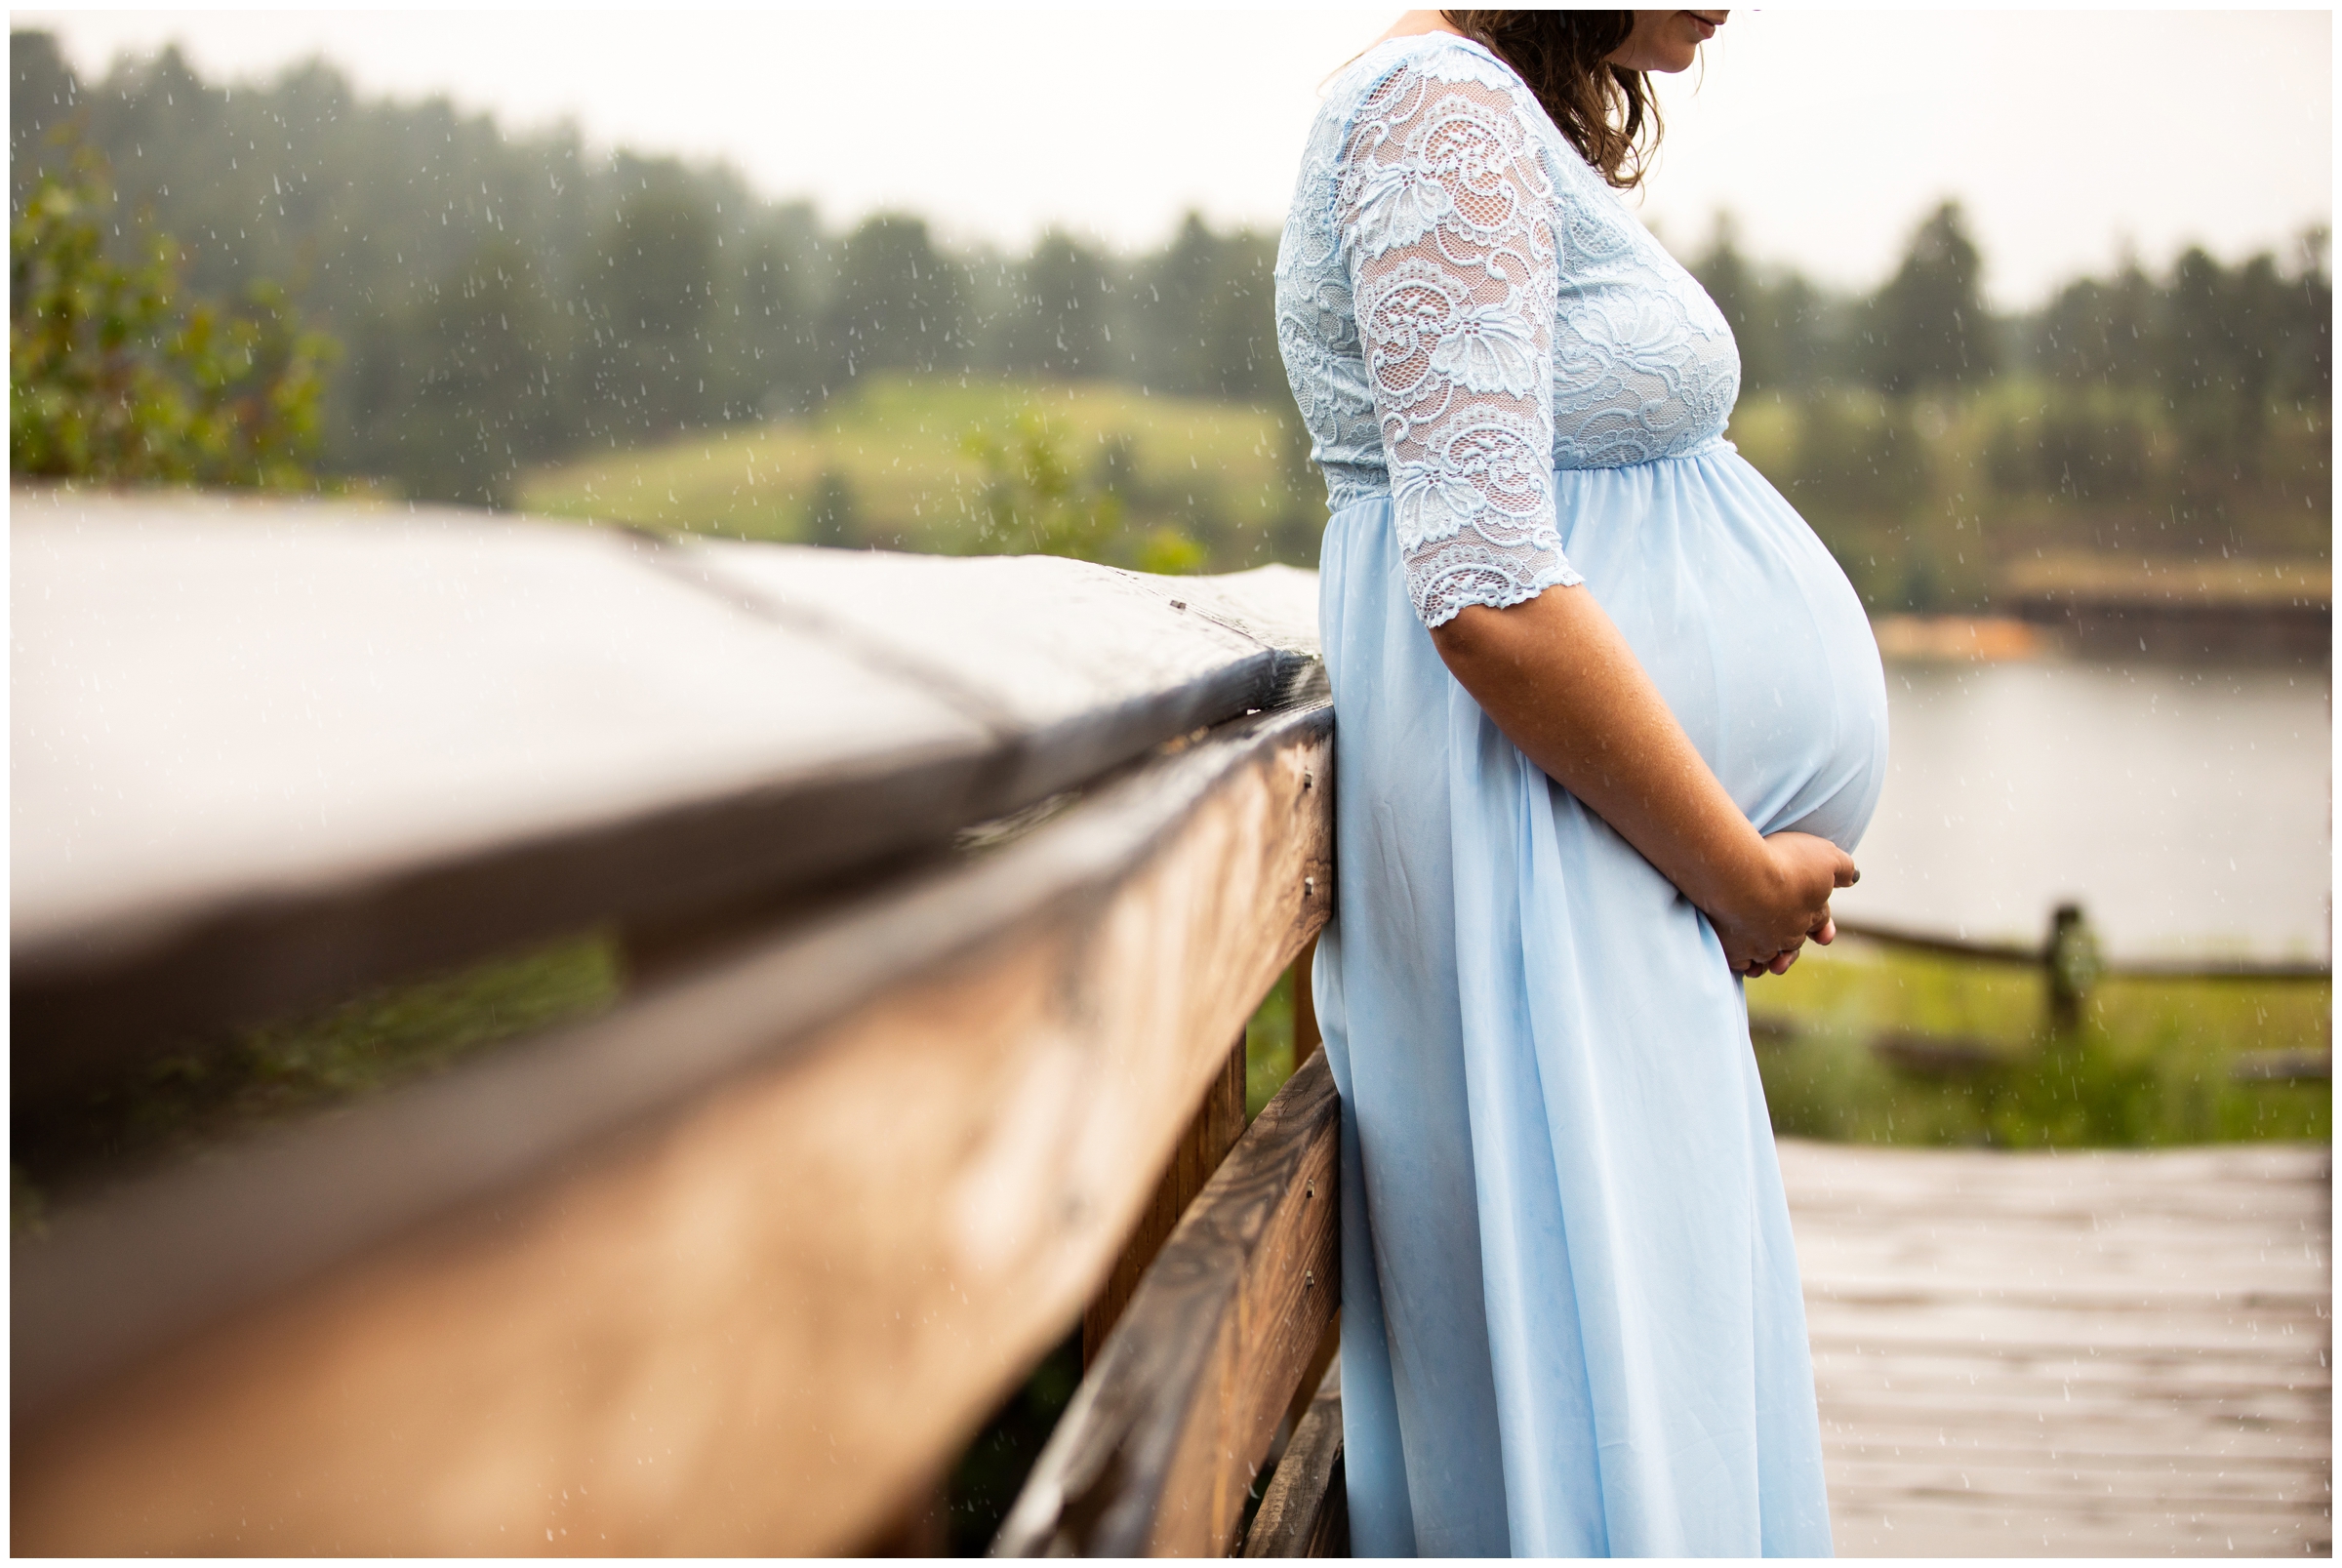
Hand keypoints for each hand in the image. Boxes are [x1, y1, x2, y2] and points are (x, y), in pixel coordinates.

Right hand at [1707, 831, 1855, 978]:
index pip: (1819, 921)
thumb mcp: (1824, 856)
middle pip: (1794, 942)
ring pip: (1769, 957)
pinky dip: (1745, 964)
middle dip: (1793, 945)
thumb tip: (1854, 878)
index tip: (1823, 936)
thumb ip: (1842, 867)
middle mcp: (1789, 934)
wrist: (1742, 876)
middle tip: (1790, 950)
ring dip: (1771, 959)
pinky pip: (1742, 964)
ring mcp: (1762, 946)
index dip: (1821, 926)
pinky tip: (1746, 963)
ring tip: (1773, 963)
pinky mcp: (1734, 952)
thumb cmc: (1784, 862)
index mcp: (1812, 912)